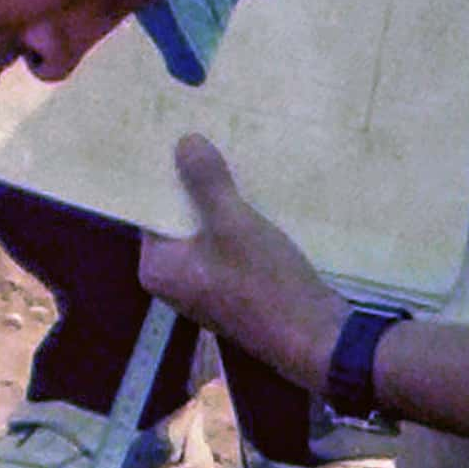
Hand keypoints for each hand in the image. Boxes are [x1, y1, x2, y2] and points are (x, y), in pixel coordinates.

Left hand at [136, 136, 343, 390]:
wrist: (317, 338)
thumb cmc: (265, 283)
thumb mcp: (234, 224)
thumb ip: (206, 183)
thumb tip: (183, 141)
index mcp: (158, 268)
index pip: (151, 207)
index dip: (165, 172)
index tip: (175, 132)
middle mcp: (175, 278)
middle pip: (179, 216)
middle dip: (195, 181)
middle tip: (207, 129)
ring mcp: (207, 283)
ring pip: (207, 227)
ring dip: (222, 197)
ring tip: (232, 149)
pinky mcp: (236, 285)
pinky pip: (229, 241)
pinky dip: (239, 218)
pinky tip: (256, 188)